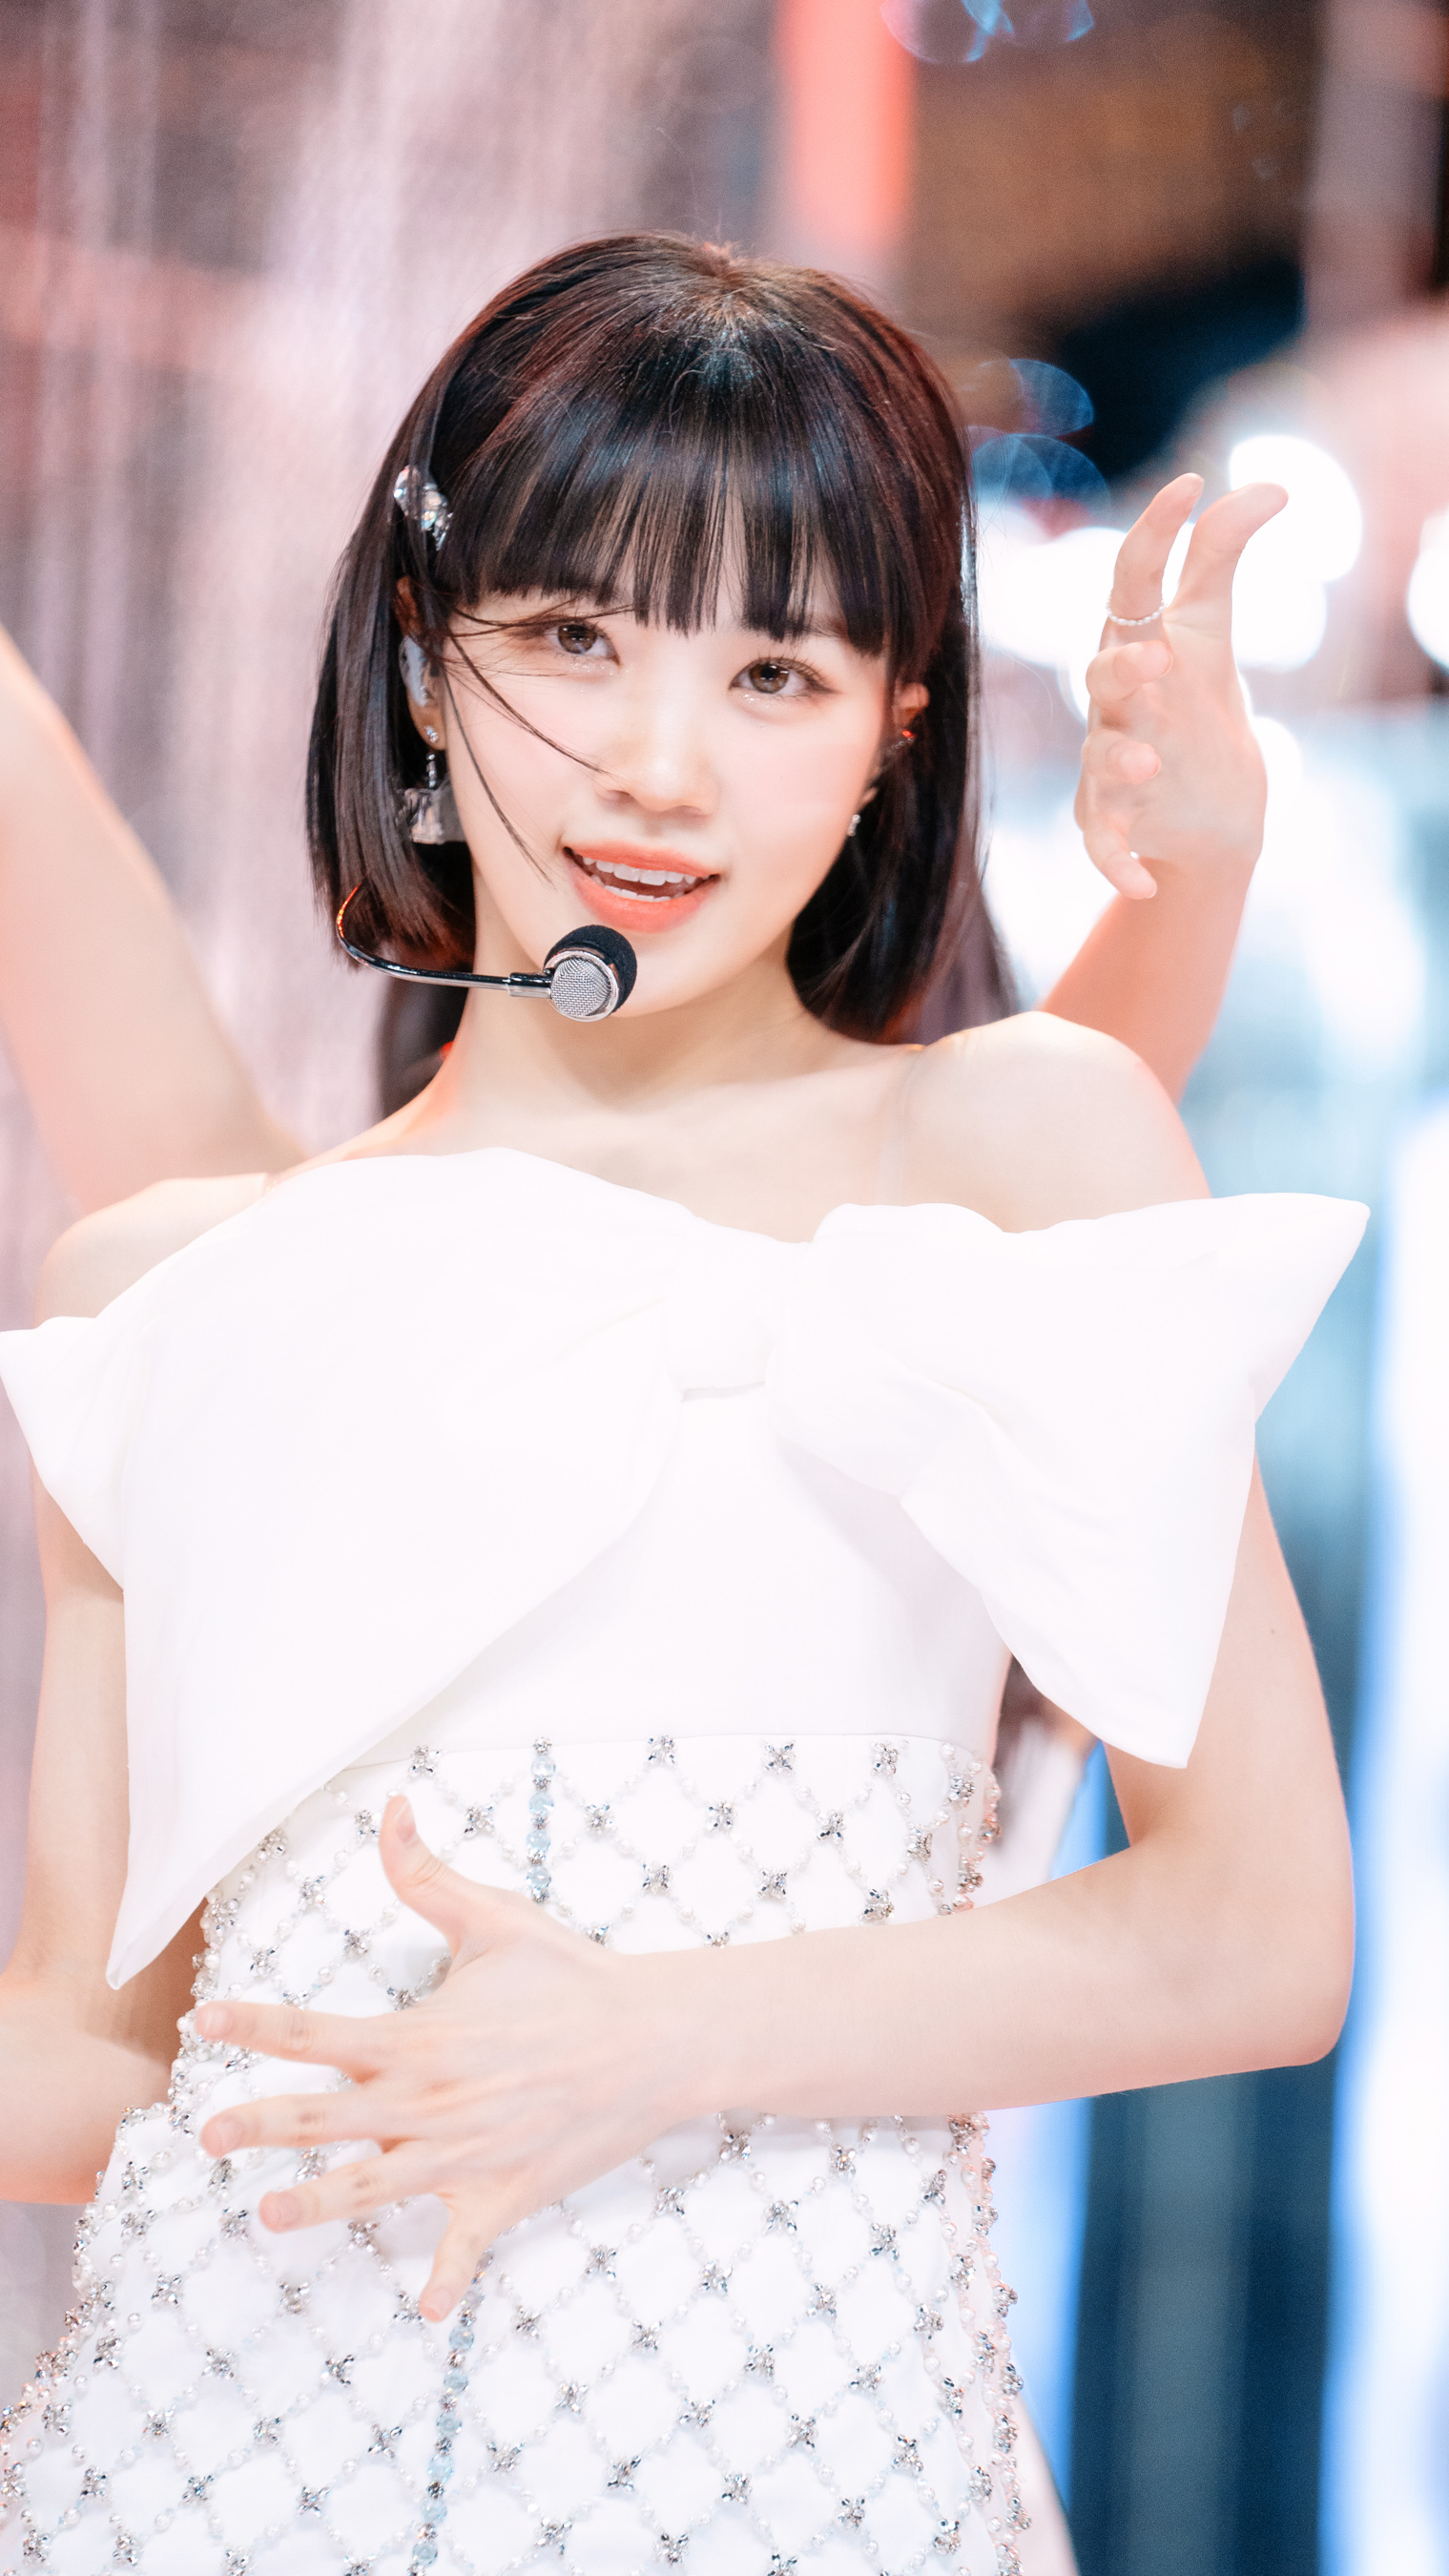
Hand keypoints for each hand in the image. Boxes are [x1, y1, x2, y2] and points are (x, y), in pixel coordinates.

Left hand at [195, 1797, 694, 2319]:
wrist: (654, 2041)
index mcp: (423, 2036)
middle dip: (264, 2125)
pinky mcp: (505, 2193)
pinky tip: (427, 2313)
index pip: (319, 2031)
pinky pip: (468, 2244)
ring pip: (376, 2187)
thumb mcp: (496, 1920)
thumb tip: (390, 1809)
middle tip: (206, 2134)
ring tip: (267, 2218)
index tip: (202, 2022)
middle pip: (330, 2117)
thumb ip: (427, 1874)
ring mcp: (467, 2155)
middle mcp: (433, 2102)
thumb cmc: (573, 1977)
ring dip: (320, 2204)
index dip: (255, 2025)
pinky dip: (448, 2278)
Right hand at [1074, 472, 1285, 899]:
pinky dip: (1115, 865)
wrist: (1207, 810)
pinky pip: (1103, 844)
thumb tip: (1272, 481)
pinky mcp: (1114, 824)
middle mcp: (1115, 703)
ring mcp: (1110, 765)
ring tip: (1146, 766)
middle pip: (1102, 674)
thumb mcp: (1208, 631)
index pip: (1133, 582)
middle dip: (1124, 667)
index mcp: (1135, 644)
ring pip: (1098, 758)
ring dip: (1117, 761)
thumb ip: (1221, 555)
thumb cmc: (1194, 705)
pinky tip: (1141, 886)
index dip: (1154, 534)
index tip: (1190, 484)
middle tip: (1160, 659)